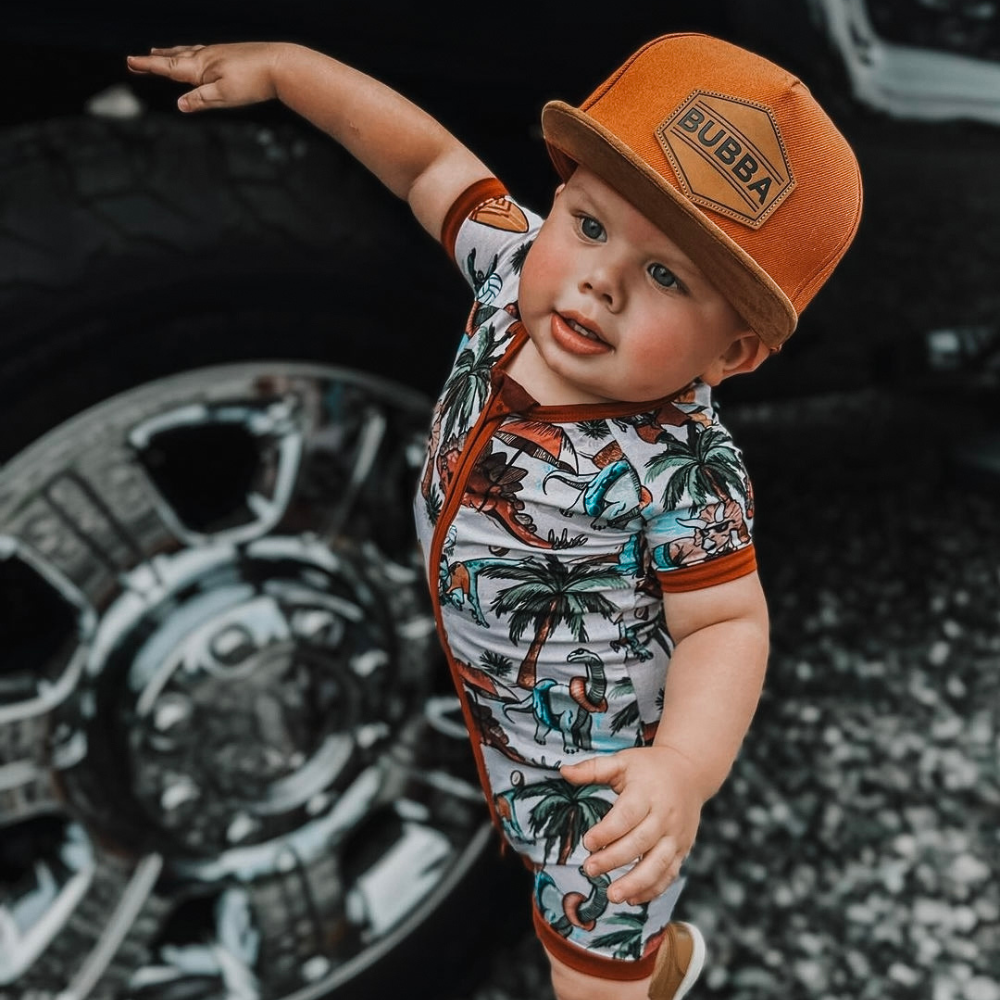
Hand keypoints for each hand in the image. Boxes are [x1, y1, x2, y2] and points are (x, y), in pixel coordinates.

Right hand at [126, 43, 284, 111]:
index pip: (168, 68)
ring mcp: (217, 53)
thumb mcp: (224, 96)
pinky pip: (202, 52)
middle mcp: (205, 56)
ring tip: (158, 52)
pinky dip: (189, 53)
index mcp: (200, 67)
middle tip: (137, 59)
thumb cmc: (253, 82)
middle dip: (155, 60)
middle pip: (174, 57)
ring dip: (170, 53)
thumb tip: (179, 105)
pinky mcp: (229, 54)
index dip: (148, 66)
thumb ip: (200, 100)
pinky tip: (195, 55)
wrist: (280, 65)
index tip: (130, 62)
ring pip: (187, 52)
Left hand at [560, 746, 703, 904]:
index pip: (627, 815)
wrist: (690, 772)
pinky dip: (653, 889)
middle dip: (614, 859)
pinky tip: (632, 899)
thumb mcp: (622, 761)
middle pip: (640, 842)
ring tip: (611, 895)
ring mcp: (676, 834)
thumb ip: (593, 768)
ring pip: (658, 864)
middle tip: (589, 869)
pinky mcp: (683, 848)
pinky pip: (670, 873)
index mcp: (647, 792)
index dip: (607, 831)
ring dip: (635, 883)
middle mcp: (665, 815)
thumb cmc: (649, 767)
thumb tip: (563, 771)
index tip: (587, 842)